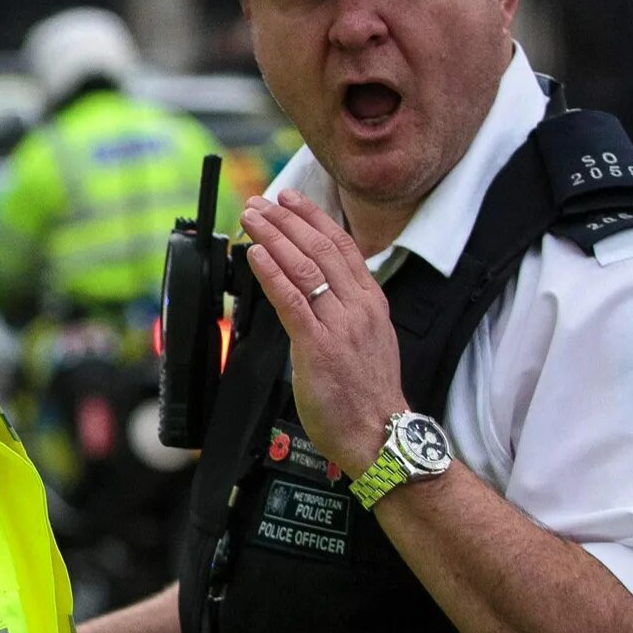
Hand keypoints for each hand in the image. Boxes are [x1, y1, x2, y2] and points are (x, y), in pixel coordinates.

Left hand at [237, 188, 405, 477]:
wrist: (379, 433)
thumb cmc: (367, 393)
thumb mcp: (367, 340)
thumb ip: (346, 312)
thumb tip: (318, 292)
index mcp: (371, 303)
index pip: (342, 246)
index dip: (314, 218)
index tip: (292, 199)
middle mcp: (358, 307)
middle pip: (320, 248)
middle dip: (287, 220)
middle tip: (261, 201)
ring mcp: (339, 326)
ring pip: (305, 268)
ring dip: (274, 237)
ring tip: (252, 218)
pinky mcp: (318, 347)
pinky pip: (292, 301)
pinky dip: (271, 273)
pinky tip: (255, 255)